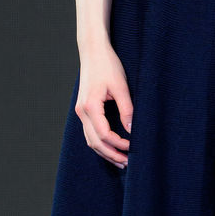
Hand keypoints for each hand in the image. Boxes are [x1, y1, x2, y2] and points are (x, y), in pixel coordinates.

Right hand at [75, 42, 132, 169]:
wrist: (93, 51)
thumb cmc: (108, 66)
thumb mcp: (121, 87)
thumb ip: (127, 109)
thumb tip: (132, 130)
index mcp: (90, 106)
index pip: (104, 135)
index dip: (119, 144)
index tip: (133, 147)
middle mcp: (82, 111)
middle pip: (95, 142)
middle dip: (111, 154)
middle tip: (127, 163)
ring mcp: (80, 111)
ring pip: (90, 140)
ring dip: (105, 151)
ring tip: (121, 160)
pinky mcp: (83, 109)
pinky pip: (89, 132)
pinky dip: (100, 143)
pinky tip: (111, 147)